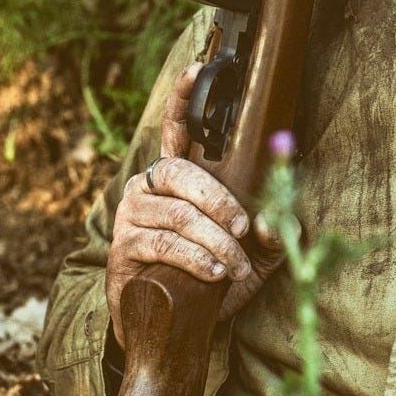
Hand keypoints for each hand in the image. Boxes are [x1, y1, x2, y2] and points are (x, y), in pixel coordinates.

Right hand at [106, 63, 286, 347]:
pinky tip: (215, 274)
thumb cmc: (215, 277)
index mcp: (183, 176)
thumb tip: (272, 222)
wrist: (173, 328)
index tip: (197, 67)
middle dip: (218, 197)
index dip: (184, 97)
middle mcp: (152, 185)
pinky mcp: (123, 248)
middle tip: (243, 225)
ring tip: (234, 264)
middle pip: (182, 171)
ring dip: (213, 240)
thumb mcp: (255, 254)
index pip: (178, 127)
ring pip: (177, 213)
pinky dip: (195, 258)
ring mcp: (133, 214)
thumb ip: (272, 233)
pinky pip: (162, 243)